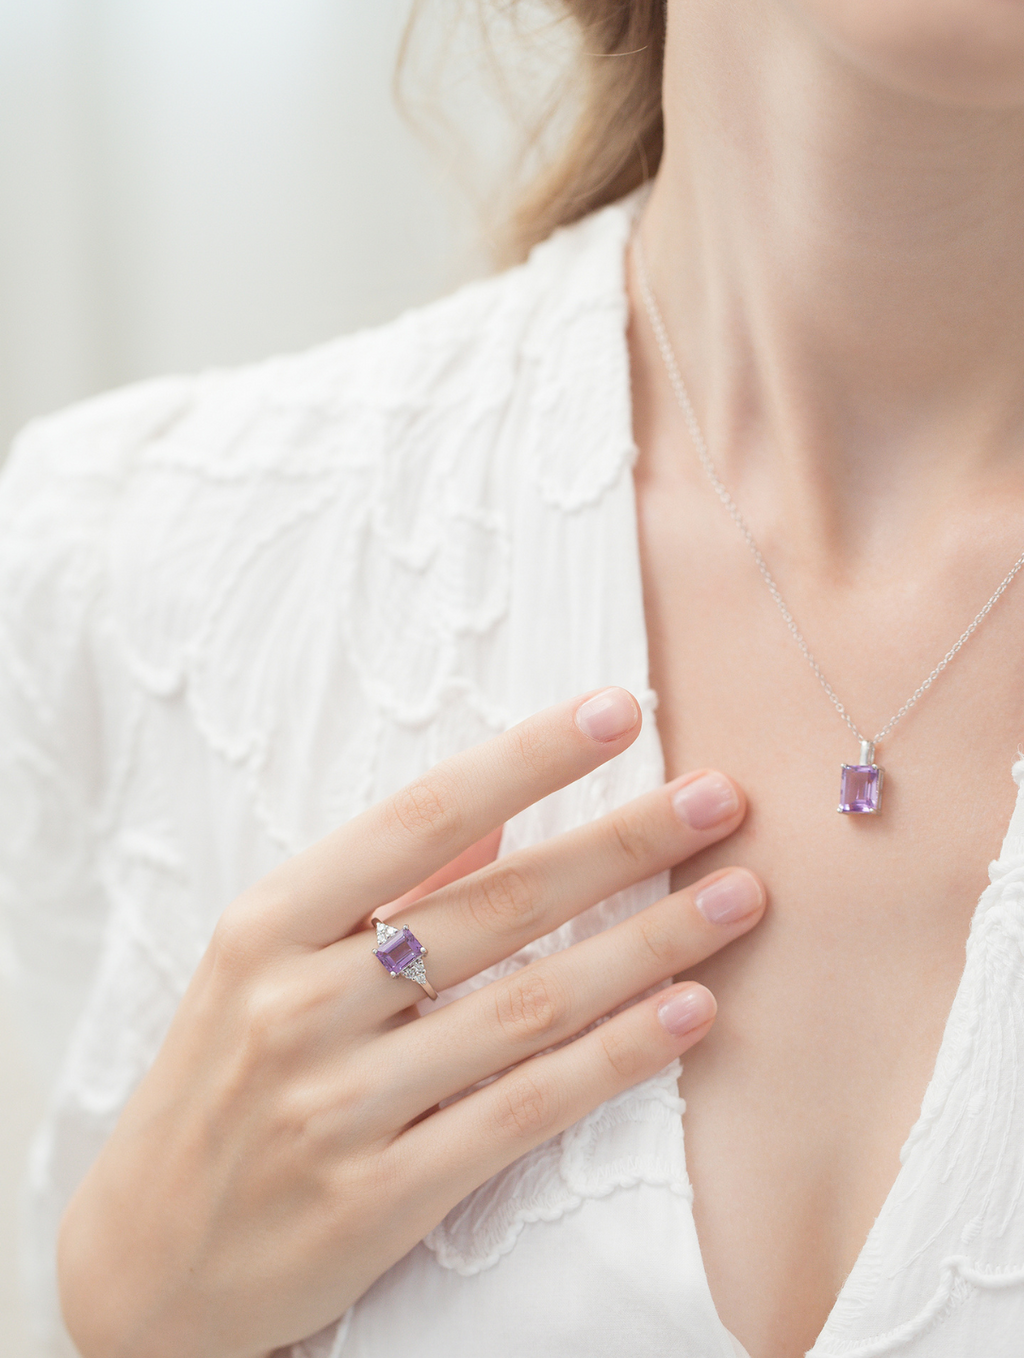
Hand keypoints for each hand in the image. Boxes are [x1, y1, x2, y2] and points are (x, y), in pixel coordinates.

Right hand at [57, 688, 764, 1357]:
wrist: (144, 1264)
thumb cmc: (217, 1084)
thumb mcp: (260, 965)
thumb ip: (374, 890)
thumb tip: (494, 818)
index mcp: (266, 925)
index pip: (419, 818)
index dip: (527, 760)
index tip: (617, 712)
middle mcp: (301, 1004)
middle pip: (495, 905)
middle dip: (621, 843)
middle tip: (720, 799)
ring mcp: (340, 1105)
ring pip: (527, 1005)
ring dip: (649, 946)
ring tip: (739, 897)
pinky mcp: (381, 1197)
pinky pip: (523, 1112)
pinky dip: (614, 1057)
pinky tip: (689, 1013)